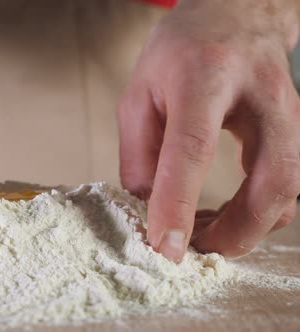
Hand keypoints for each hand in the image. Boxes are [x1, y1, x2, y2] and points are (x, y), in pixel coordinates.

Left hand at [118, 0, 299, 260]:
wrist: (236, 14)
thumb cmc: (181, 51)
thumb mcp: (140, 92)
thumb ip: (138, 150)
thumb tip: (144, 204)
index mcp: (205, 78)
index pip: (194, 147)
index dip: (178, 201)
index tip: (166, 246)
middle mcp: (259, 96)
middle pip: (270, 178)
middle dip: (236, 231)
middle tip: (194, 249)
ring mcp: (289, 113)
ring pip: (289, 189)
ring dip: (248, 227)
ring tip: (204, 235)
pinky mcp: (298, 130)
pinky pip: (289, 185)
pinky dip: (259, 213)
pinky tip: (225, 216)